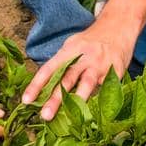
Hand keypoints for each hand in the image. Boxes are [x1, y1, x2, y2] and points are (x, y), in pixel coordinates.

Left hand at [22, 22, 136, 120]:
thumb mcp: (73, 46)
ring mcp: (101, 64)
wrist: (119, 27)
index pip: (49, 68)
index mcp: (69, 50)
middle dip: (56, 99)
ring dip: (77, 101)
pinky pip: (106, 88)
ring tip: (69, 118)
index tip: (26, 100)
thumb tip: (44, 89)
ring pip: (87, 84)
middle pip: (67, 79)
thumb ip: (62, 64)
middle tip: (45, 115)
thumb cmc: (90, 42)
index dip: (36, 84)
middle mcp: (84, 56)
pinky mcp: (115, 71)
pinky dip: (99, 101)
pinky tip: (92, 113)